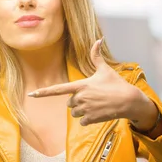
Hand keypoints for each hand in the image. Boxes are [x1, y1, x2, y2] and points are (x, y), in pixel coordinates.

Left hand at [29, 38, 146, 125]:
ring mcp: (86, 108)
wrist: (129, 100)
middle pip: (69, 103)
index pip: (58, 89)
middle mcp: (81, 97)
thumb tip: (98, 39)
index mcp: (81, 85)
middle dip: (77, 102)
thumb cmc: (116, 84)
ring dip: (82, 111)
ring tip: (95, 105)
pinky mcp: (91, 118)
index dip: (44, 92)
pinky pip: (82, 122)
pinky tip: (98, 113)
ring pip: (75, 113)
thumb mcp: (105, 69)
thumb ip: (97, 56)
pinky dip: (88, 120)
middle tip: (91, 98)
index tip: (32, 94)